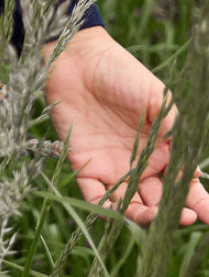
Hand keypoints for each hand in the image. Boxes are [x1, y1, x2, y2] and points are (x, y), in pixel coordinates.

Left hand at [40, 26, 208, 226]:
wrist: (79, 58)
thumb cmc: (122, 72)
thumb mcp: (157, 99)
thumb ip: (173, 131)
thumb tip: (189, 169)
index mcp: (162, 149)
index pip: (183, 183)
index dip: (198, 201)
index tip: (207, 215)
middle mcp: (140, 164)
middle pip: (159, 200)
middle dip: (173, 214)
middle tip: (183, 217)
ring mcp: (113, 167)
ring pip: (130, 205)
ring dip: (143, 216)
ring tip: (154, 217)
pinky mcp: (84, 166)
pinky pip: (94, 196)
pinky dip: (103, 210)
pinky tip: (115, 214)